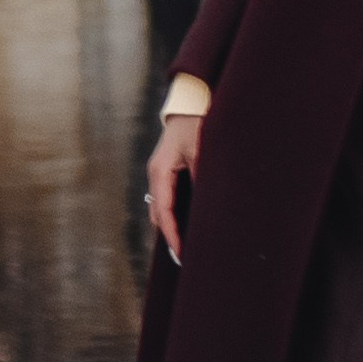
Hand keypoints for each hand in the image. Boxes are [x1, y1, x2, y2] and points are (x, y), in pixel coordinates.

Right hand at [147, 111, 202, 265]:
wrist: (190, 102)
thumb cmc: (196, 123)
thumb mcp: (202, 150)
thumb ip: (202, 177)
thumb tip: (207, 207)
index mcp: (160, 170)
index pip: (163, 210)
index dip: (172, 234)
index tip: (181, 253)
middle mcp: (155, 174)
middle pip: (157, 213)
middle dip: (169, 235)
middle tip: (183, 258)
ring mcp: (159, 172)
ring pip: (160, 207)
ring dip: (169, 226)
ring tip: (183, 248)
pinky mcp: (166, 171)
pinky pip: (165, 198)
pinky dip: (172, 214)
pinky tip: (183, 224)